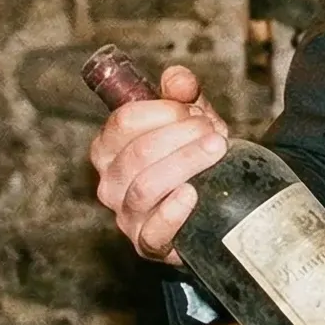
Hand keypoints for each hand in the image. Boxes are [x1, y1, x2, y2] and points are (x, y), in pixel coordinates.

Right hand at [88, 65, 232, 264]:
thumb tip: (177, 79)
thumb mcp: (190, 118)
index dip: (163, 112)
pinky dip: (173, 213)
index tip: (192, 110)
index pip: (123, 122)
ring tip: (215, 151)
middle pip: (137, 153)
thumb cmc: (192, 154)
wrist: (215, 199)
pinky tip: (193, 194)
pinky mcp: (147, 244)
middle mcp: (109, 183)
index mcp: (109, 147)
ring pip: (145, 187)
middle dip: (181, 136)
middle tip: (213, 132)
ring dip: (185, 164)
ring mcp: (126, 216)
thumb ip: (182, 93)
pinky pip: (152, 232)